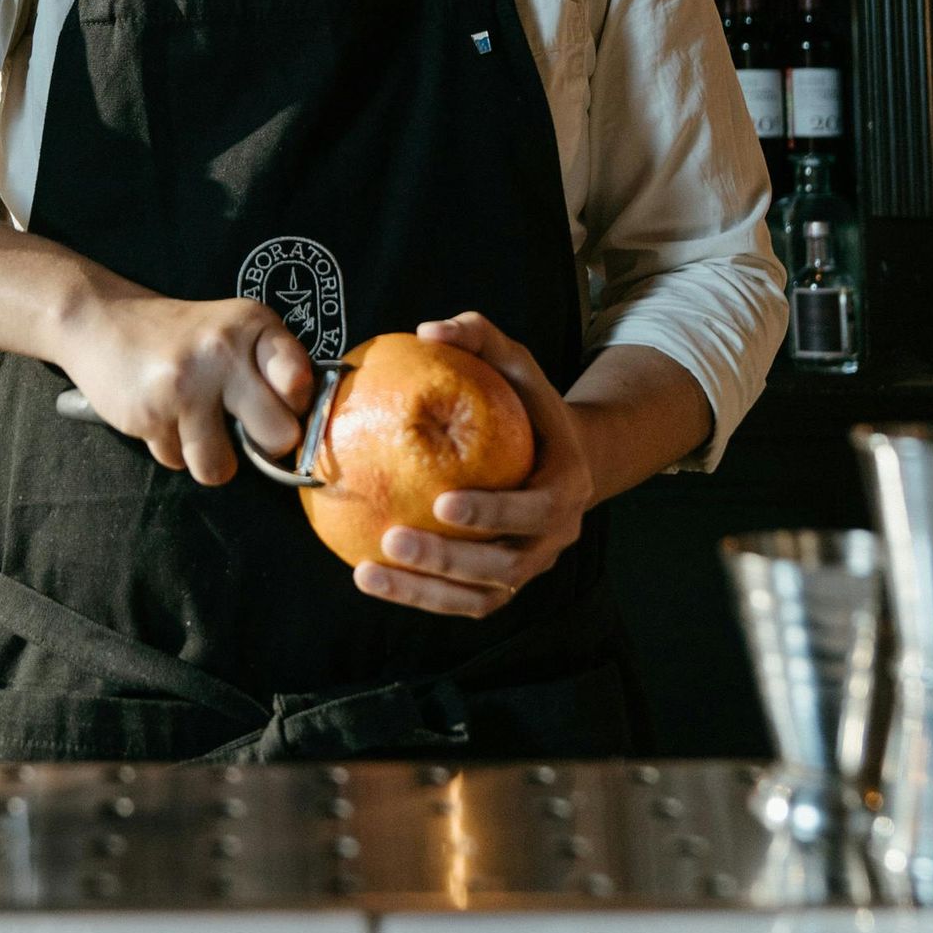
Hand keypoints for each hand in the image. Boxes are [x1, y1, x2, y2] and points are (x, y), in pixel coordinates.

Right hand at [55, 292, 316, 486]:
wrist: (100, 319)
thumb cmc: (180, 335)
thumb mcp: (233, 330)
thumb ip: (271, 368)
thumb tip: (310, 433)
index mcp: (253, 325)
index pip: (301, 381)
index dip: (296, 405)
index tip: (282, 403)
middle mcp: (223, 351)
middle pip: (278, 437)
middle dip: (262, 445)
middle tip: (242, 426)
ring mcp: (186, 384)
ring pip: (221, 468)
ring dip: (209, 457)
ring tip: (195, 423)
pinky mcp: (151, 413)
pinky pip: (177, 462)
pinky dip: (171, 447)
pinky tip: (162, 415)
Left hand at [353, 311, 596, 619]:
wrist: (563, 458)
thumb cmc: (528, 404)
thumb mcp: (516, 362)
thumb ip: (479, 337)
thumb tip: (428, 330)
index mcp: (566, 488)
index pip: (535, 510)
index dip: (492, 511)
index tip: (441, 500)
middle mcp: (553, 539)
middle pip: (504, 565)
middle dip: (447, 558)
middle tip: (392, 539)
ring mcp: (529, 568)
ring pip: (479, 596)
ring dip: (423, 591)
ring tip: (367, 572)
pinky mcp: (502, 586)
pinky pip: (462, 603)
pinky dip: (419, 598)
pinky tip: (369, 577)